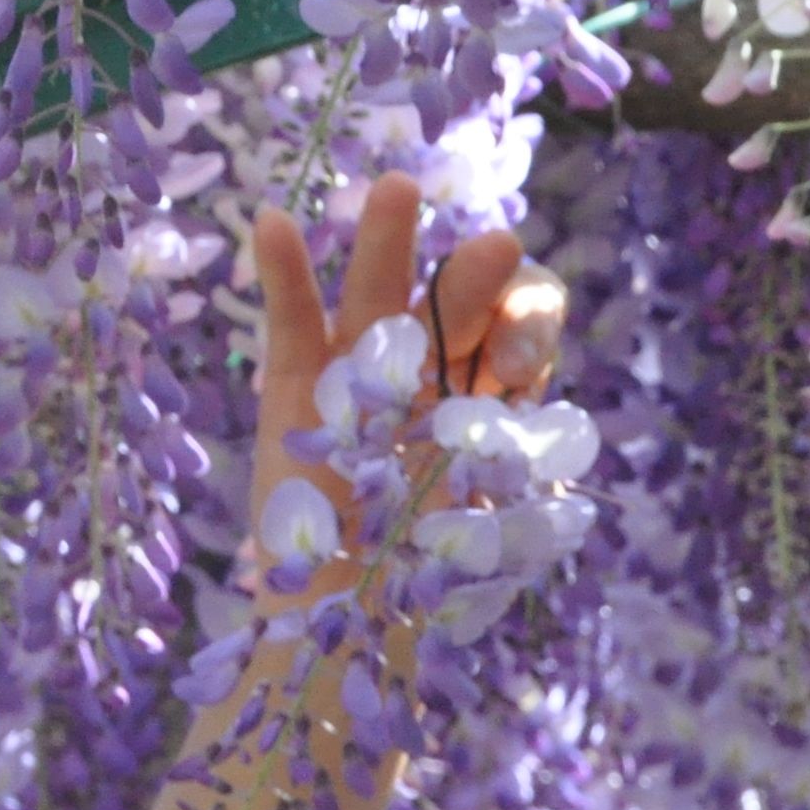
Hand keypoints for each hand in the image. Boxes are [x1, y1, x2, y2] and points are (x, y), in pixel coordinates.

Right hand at [241, 169, 568, 588]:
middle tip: (498, 251)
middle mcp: (436, 368)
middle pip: (459, 302)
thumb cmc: (432, 574)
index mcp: (498, 392)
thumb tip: (532, 419)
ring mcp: (364, 371)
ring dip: (386, 241)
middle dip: (477, 279)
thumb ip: (512, 459)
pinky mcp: (299, 384)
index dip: (529, 331)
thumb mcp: (495, 515)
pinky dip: (284, 273)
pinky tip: (277, 222)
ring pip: (377, 295)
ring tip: (397, 188)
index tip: (516, 368)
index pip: (527, 329)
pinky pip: (293, 321)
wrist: (353, 621)